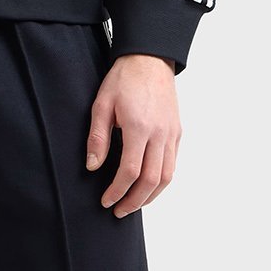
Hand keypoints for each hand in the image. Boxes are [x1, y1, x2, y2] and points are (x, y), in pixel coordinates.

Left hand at [86, 54, 181, 217]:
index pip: (130, 171)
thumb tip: (93, 168)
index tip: (106, 201)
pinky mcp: (177, 132)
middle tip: (118, 211)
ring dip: (150, 196)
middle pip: (152, 180)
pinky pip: (173, 164)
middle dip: (134, 201)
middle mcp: (160, 133)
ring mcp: (172, 133)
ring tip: (134, 205)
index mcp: (139, 127)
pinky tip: (148, 187)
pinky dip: (162, 181)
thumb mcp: (101, 104)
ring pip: (167, 176)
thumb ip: (98, 138)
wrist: (150, 58)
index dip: (117, 191)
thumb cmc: (123, 79)